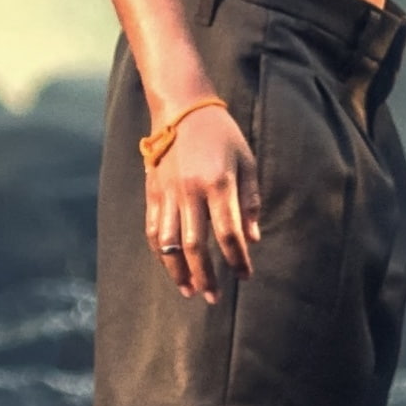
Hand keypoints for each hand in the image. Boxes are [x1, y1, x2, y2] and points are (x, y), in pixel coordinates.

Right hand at [144, 87, 259, 300]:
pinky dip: (160, 252)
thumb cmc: (221, 134)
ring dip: (178, 271)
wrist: (181, 108)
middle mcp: (190, 191)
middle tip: (213, 297)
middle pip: (196, 245)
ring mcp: (168, 193)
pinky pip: (152, 229)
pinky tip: (170, 266)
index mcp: (218, 183)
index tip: (245, 276)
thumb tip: (253, 238)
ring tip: (189, 291)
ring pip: (169, 242)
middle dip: (206, 275)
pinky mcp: (152, 192)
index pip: (229, 233)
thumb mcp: (246, 161)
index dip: (238, 259)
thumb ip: (249, 201)